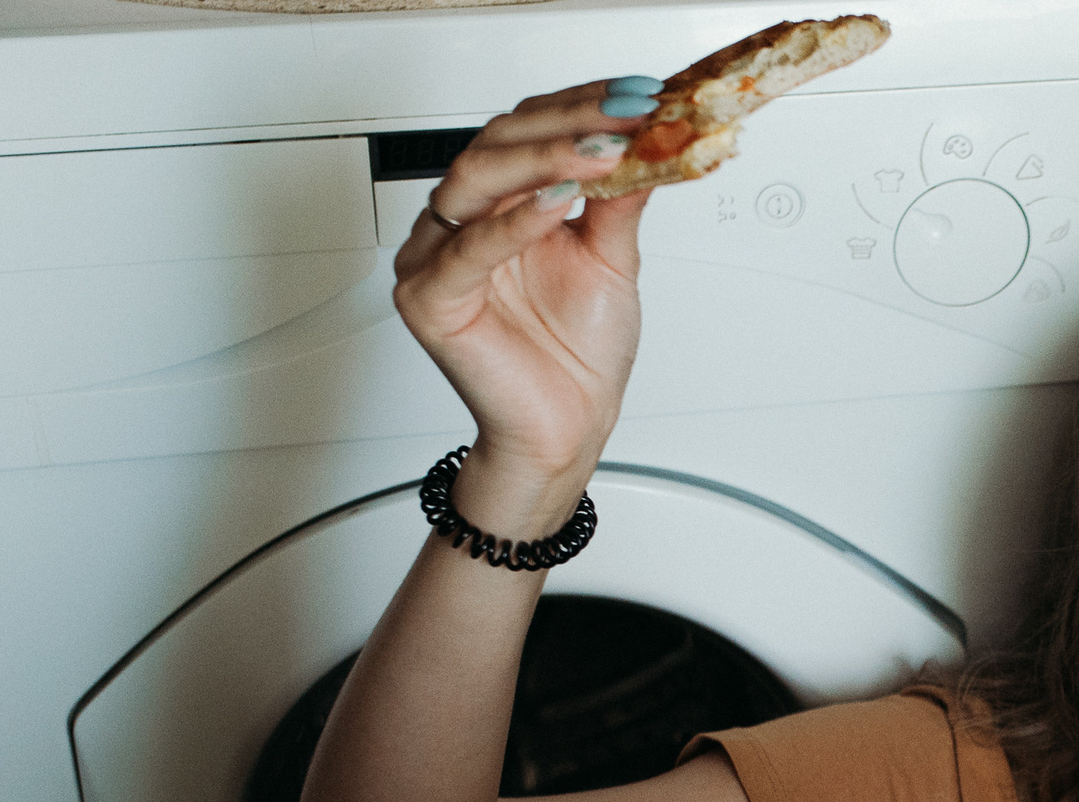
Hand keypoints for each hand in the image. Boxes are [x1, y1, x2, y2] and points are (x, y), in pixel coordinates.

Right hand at [392, 79, 665, 514]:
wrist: (566, 430)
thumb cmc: (577, 354)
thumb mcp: (612, 260)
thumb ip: (620, 200)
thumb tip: (651, 138)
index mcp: (497, 203)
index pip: (527, 130)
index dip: (580, 106)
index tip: (637, 95)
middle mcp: (459, 221)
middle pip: (498, 144)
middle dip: (567, 124)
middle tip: (627, 115)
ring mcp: (435, 257)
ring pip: (476, 180)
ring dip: (545, 160)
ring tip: (602, 153)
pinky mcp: (428, 299)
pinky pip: (468, 250)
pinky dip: (515, 223)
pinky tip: (558, 203)